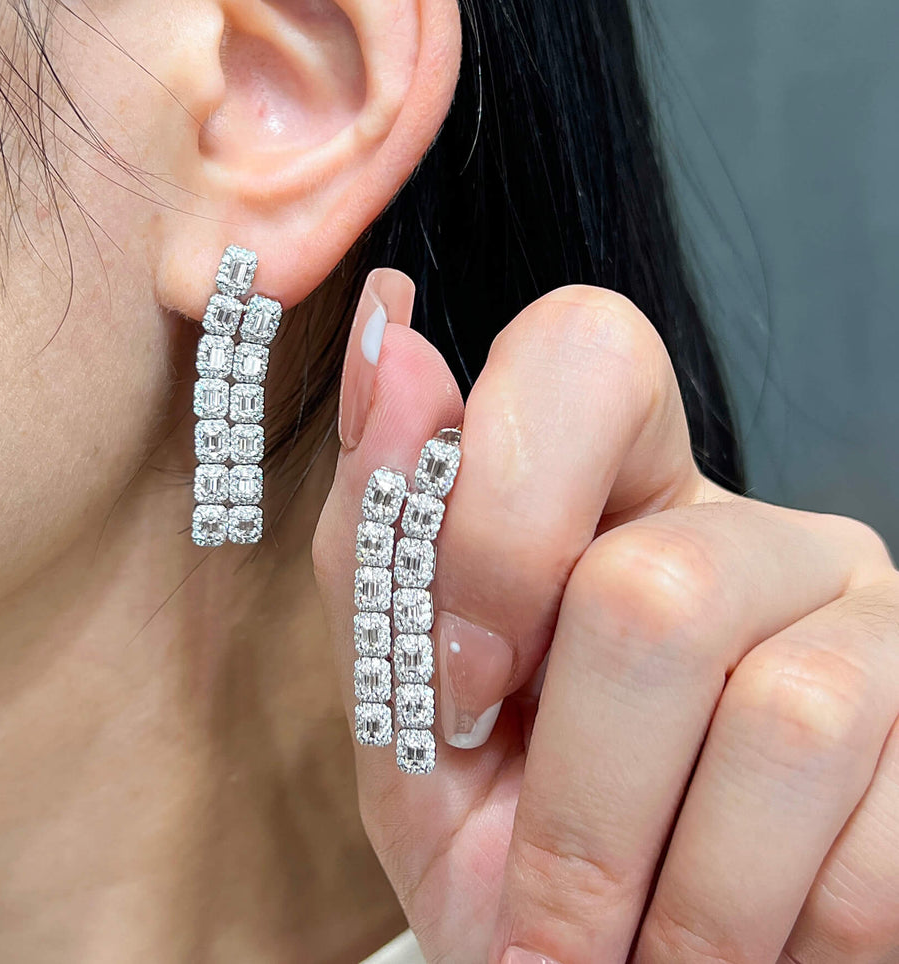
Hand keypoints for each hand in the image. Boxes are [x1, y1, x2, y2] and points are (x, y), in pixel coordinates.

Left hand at [313, 280, 898, 962]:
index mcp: (610, 489)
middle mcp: (753, 530)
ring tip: (628, 955)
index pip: (585, 353)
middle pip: (659, 588)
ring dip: (678, 903)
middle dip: (579, 807)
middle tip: (542, 916)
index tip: (464, 684)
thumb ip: (386, 539)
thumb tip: (382, 329)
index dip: (504, 515)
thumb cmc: (494, 835)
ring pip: (788, 716)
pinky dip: (773, 948)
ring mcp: (872, 622)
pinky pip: (880, 848)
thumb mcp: (408, 705)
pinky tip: (726, 954)